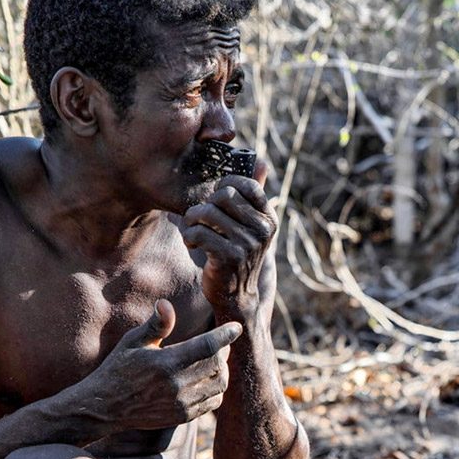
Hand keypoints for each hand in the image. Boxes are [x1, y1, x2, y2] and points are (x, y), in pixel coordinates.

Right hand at [79, 299, 241, 432]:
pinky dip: (217, 389)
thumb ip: (155, 324)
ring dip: (222, 370)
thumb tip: (166, 303)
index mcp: (165, 362)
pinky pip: (213, 402)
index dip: (225, 335)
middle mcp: (176, 385)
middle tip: (219, 343)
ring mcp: (181, 403)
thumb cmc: (118, 368)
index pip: (207, 346)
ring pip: (219, 385)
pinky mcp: (182, 416)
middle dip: (223, 351)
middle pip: (218, 365)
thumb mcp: (132, 342)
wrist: (106, 407)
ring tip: (215, 360)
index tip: (236, 327)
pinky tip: (208, 379)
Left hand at [181, 160, 276, 316]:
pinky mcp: (228, 257)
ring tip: (191, 231)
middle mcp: (262, 230)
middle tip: (198, 218)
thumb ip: (254, 197)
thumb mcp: (251, 227)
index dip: (225, 187)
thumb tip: (261, 161)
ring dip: (192, 221)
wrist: (236, 297)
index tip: (215, 201)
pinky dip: (189, 236)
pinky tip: (192, 243)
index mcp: (269, 219)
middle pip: (223, 196)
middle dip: (204, 205)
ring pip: (207, 213)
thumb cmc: (238, 256)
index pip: (247, 185)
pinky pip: (199, 232)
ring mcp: (247, 244)